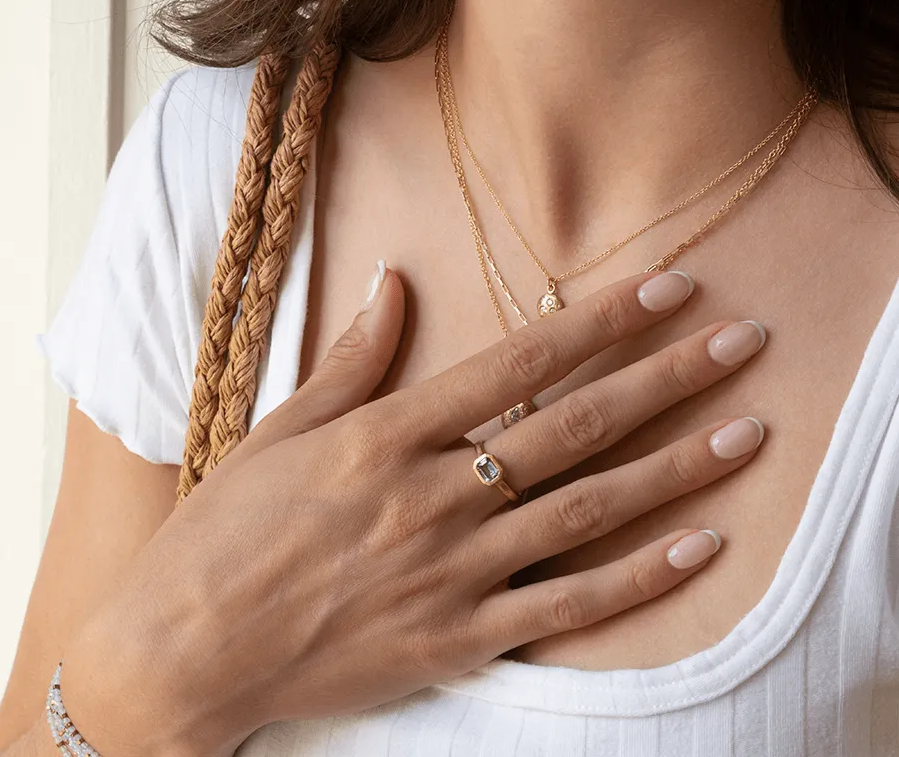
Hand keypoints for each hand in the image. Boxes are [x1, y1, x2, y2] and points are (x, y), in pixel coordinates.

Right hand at [61, 267, 765, 756]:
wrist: (185, 651)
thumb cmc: (226, 532)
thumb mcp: (282, 431)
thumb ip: (353, 359)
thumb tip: (394, 282)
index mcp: (386, 436)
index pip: (519, 363)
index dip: (601, 322)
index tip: (665, 288)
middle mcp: (431, 496)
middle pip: (574, 427)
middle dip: (666, 377)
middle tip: (741, 342)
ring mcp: (451, 572)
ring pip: (586, 510)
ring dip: (675, 469)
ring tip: (747, 432)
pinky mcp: (458, 639)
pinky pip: (567, 607)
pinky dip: (638, 578)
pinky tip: (700, 547)